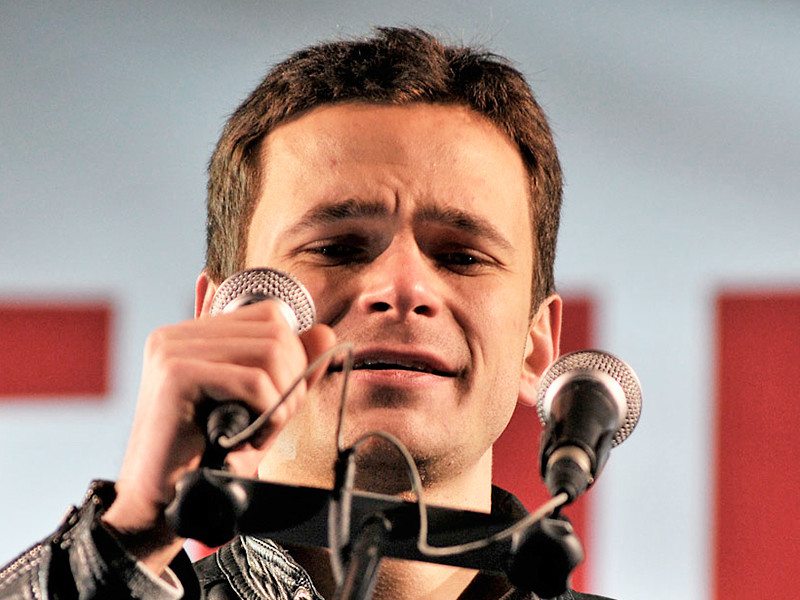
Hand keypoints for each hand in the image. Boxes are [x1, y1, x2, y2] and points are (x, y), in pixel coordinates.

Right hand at [101, 300, 335, 571]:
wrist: (160, 506)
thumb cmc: (210, 458)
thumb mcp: (262, 407)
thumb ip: (293, 369)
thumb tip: (325, 333)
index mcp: (193, 334)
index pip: (271, 316)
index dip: (292, 357)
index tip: (279, 401)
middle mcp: (178, 334)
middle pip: (276, 332)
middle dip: (291, 381)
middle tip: (272, 423)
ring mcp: (173, 350)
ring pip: (270, 353)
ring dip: (280, 400)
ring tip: (259, 431)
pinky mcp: (176, 374)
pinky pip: (253, 381)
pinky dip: (267, 413)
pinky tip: (248, 437)